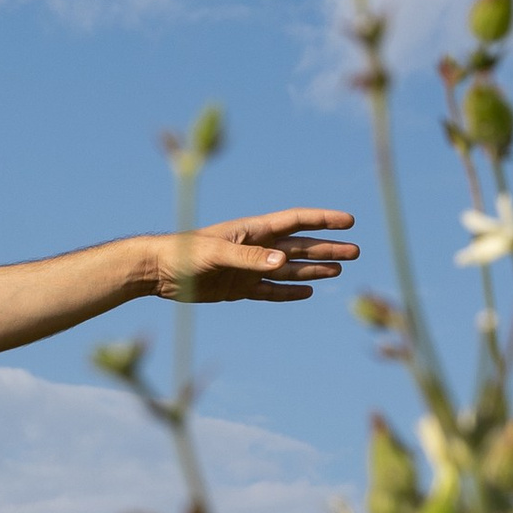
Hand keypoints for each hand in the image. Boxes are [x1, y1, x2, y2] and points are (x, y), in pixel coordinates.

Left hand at [149, 209, 359, 302]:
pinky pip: (270, 291)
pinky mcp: (237, 288)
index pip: (296, 221)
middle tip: (357, 251)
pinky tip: (308, 291)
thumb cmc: (184, 253)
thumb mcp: (217, 254)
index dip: (323, 220)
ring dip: (315, 268)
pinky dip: (289, 292)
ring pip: (289, 268)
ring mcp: (248, 268)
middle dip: (328, 248)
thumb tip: (283, 263)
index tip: (349, 221)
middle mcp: (255, 248)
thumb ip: (250, 258)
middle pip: (300, 246)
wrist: (156, 271)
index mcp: (253, 230)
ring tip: (340, 269)